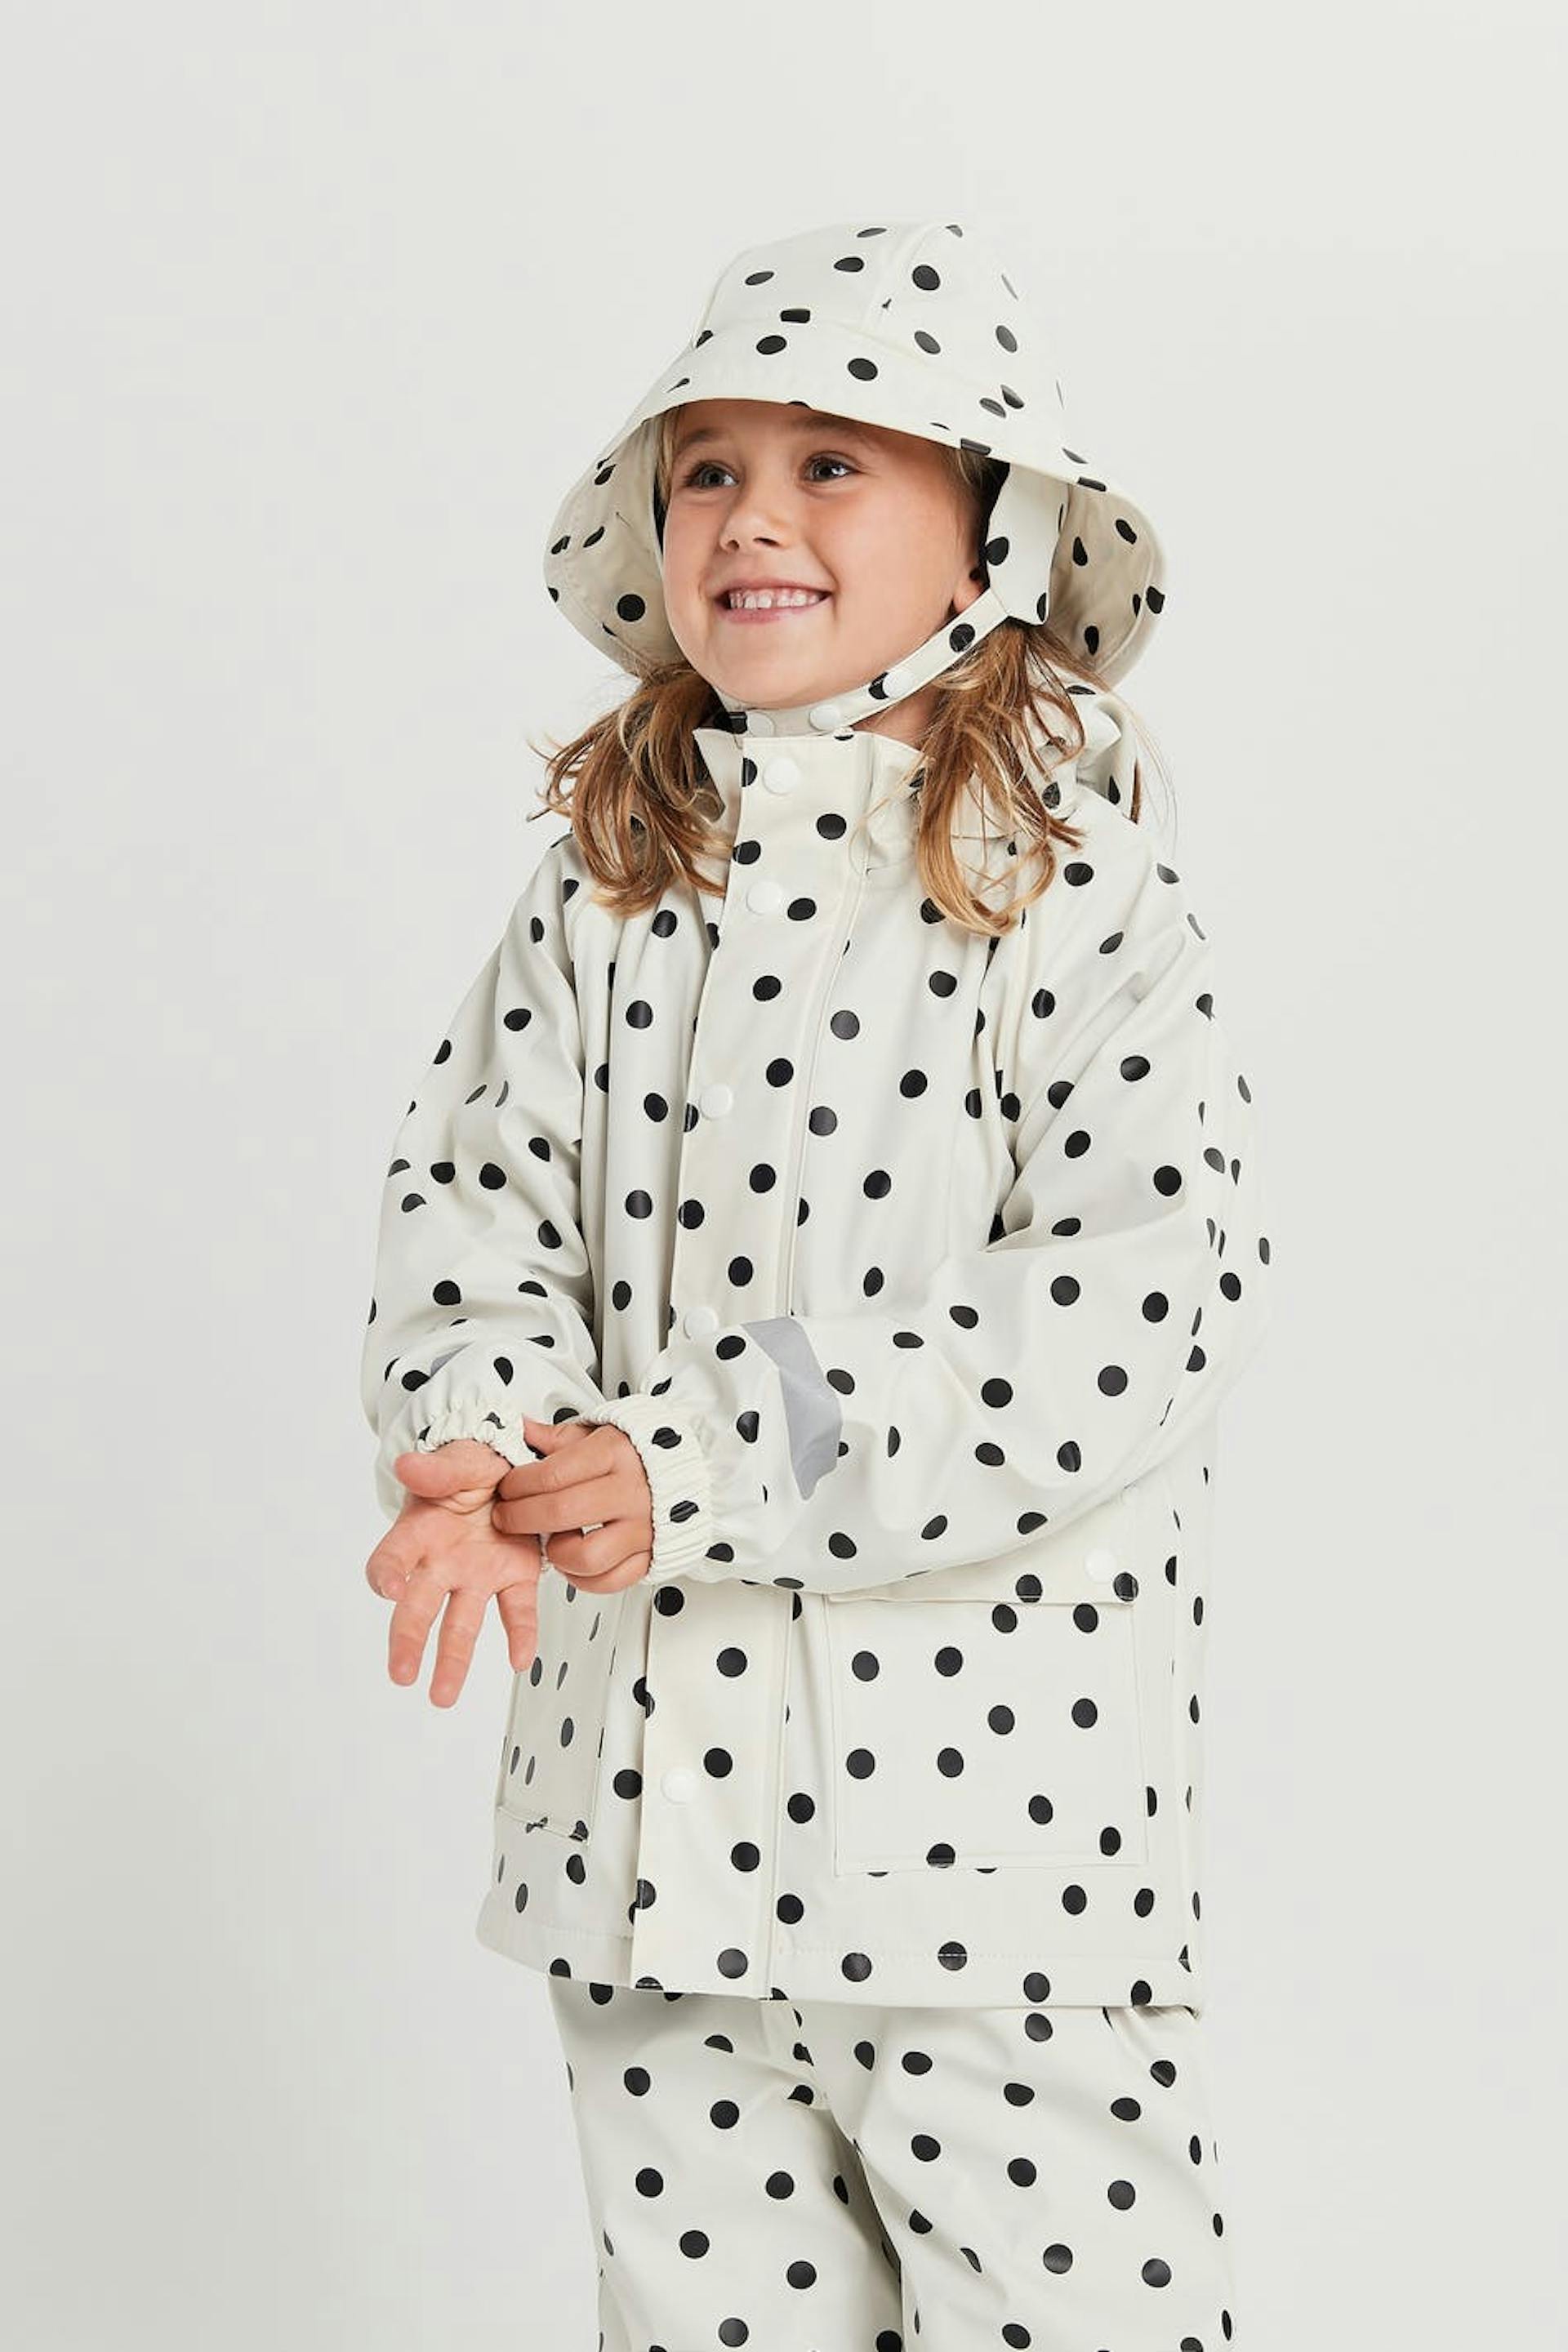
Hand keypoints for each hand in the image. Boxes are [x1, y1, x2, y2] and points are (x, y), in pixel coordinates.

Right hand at [363, 1438, 545, 1706]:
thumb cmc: (472, 1465)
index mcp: (420, 1531)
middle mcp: (442, 1563)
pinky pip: (516, 1610)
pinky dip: (520, 1634)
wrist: (511, 1464)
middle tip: (401, 1673)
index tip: (390, 1590)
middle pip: (419, 1607)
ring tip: (443, 1696)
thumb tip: (407, 1465)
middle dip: (408, 1640)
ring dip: (453, 1660)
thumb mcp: (457, 1458)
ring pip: (461, 1623)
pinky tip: (521, 1659)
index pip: (391, 1558)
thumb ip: (437, 1468)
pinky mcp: (514, 1576)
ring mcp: (477, 1574)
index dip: (386, 1574)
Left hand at [490, 1414, 654, 1594]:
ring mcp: (642, 1528)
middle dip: (520, 1518)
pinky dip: (585, 1579)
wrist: (692, 1468)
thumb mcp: (597, 1433)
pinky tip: (573, 1561)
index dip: (518, 1484)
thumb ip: (556, 1438)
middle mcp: (631, 1492)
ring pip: (587, 1557)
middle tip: (507, 1517)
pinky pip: (611, 1581)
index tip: (507, 1487)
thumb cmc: (637, 1453)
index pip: (552, 1474)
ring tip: (550, 1540)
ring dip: (557, 1553)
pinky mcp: (649, 1555)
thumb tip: (518, 1430)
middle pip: (561, 1513)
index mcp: (614, 1454)